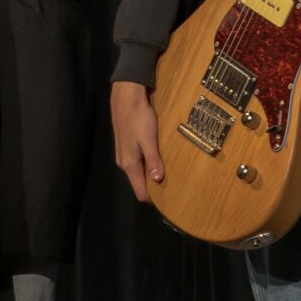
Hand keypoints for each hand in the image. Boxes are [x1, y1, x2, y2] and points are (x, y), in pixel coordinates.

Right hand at [110, 80, 163, 202]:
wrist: (126, 98)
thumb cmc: (138, 118)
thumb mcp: (149, 139)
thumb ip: (153, 160)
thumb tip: (158, 180)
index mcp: (129, 164)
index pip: (140, 191)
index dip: (153, 199)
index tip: (169, 201)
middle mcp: (124, 163)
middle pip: (139, 184)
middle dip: (154, 188)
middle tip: (175, 188)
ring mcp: (124, 155)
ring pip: (138, 173)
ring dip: (152, 176)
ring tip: (170, 174)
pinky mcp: (127, 147)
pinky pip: (138, 164)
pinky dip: (148, 166)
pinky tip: (158, 160)